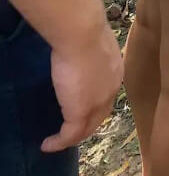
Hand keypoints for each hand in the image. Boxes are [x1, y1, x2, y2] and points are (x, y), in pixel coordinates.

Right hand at [42, 22, 121, 151]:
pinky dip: (58, 142)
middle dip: (86, 126)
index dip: (96, 105)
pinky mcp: (80, 112)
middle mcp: (111, 90)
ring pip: (87, 128)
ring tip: (59, 140)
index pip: (106, 95)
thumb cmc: (84, 31)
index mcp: (115, 72)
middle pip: (100, 116)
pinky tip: (48, 144)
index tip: (81, 106)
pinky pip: (69, 135)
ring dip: (73, 137)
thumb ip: (89, 53)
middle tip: (70, 130)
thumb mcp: (92, 43)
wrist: (82, 35)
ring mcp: (97, 103)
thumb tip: (78, 51)